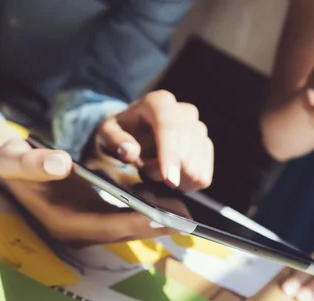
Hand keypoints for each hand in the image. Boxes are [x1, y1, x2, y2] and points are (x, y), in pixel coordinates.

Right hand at [0, 109, 177, 244]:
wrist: (9, 169)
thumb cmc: (13, 164)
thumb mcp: (17, 160)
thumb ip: (34, 163)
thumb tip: (59, 163)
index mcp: (60, 221)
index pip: (103, 225)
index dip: (133, 222)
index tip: (161, 218)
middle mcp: (77, 230)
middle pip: (122, 232)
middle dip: (154, 226)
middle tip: (186, 218)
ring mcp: (86, 226)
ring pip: (127, 227)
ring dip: (155, 221)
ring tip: (185, 211)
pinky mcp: (93, 217)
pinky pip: (124, 218)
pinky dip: (145, 211)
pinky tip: (166, 200)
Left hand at [90, 90, 213, 191]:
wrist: (136, 130)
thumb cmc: (121, 130)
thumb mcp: (107, 132)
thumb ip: (114, 140)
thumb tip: (130, 152)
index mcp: (159, 102)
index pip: (170, 127)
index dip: (171, 155)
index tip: (169, 180)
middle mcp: (184, 112)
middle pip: (185, 151)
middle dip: (163, 171)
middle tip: (144, 169)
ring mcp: (199, 129)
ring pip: (195, 166)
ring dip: (173, 178)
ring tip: (155, 169)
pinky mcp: (206, 147)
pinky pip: (203, 176)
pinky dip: (185, 184)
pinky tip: (170, 176)